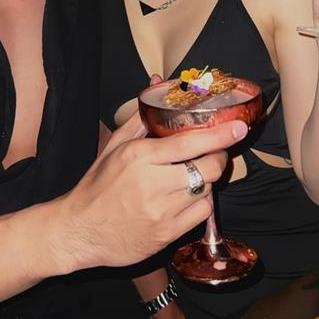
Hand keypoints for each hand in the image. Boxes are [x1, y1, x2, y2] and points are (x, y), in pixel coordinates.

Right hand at [59, 115, 248, 271]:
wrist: (79, 231)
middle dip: (218, 157)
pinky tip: (186, 198)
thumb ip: (142, 116)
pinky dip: (200, 204)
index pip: (190, 142)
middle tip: (214, 152)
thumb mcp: (114, 146)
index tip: (239, 127)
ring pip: (207, 190)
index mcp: (139, 157)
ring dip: (206, 180)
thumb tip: (158, 82)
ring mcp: (161, 212)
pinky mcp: (166, 235)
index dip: (220, 135)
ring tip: (191, 175)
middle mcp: (152, 184)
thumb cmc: (97, 185)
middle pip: (208, 167)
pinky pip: (201, 215)